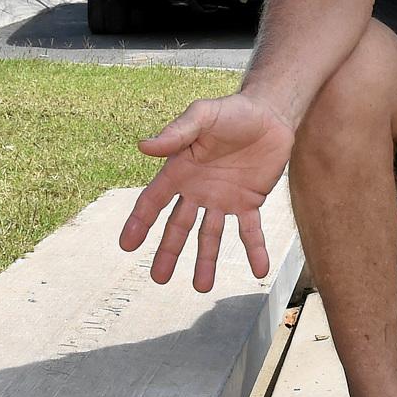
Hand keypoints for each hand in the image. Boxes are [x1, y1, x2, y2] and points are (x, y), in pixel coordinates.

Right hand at [120, 92, 295, 291]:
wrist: (270, 113)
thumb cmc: (232, 111)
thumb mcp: (202, 116)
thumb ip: (177, 132)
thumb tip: (143, 146)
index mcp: (180, 170)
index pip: (153, 201)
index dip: (139, 223)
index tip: (126, 245)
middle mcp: (197, 189)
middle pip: (178, 226)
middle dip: (168, 252)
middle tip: (159, 278)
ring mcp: (223, 199)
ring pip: (210, 235)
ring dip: (205, 260)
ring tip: (201, 286)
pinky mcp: (249, 202)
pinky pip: (250, 231)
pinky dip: (255, 250)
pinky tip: (259, 270)